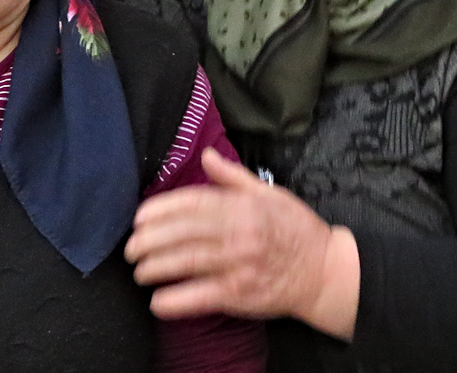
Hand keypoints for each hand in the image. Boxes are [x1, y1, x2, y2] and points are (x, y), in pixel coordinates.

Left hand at [124, 148, 359, 339]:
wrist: (325, 271)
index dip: (161, 209)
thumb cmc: (295, 229)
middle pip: (183, 232)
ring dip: (157, 267)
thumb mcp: (268, 193)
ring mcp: (240, 264)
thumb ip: (231, 176)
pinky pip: (203, 297)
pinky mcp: (241, 294)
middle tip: (131, 247)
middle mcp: (239, 232)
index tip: (139, 217)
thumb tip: (206, 155)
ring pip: (188, 262)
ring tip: (139, 271)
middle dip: (150, 240)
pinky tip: (158, 301)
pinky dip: (178, 300)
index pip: (192, 203)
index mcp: (242, 205)